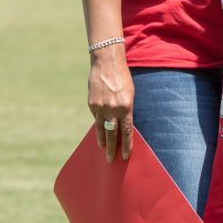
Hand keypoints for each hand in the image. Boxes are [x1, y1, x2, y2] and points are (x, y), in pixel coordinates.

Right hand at [87, 44, 133, 160]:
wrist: (107, 62)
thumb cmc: (123, 78)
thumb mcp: (130, 93)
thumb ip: (126, 110)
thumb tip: (121, 125)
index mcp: (126, 107)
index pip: (126, 131)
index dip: (126, 145)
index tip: (125, 156)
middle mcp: (113, 109)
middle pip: (112, 134)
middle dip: (112, 148)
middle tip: (110, 160)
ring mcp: (100, 107)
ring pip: (100, 128)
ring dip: (101, 140)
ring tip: (102, 148)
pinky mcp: (91, 103)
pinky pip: (96, 117)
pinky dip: (98, 123)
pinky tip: (99, 128)